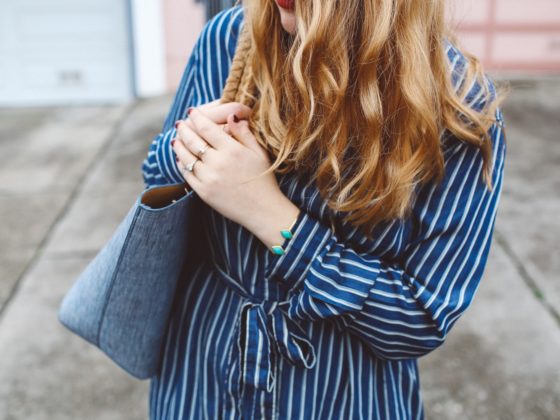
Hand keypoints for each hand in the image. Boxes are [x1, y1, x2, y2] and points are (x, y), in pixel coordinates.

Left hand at [172, 106, 294, 233]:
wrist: (263, 210)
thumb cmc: (263, 180)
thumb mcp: (258, 153)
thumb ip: (244, 133)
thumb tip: (232, 115)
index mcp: (232, 150)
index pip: (207, 128)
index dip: (197, 118)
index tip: (192, 111)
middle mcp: (218, 163)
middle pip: (193, 140)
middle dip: (184, 129)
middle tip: (180, 123)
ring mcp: (208, 178)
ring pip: (186, 157)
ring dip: (179, 145)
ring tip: (176, 139)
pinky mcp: (203, 192)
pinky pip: (187, 174)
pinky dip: (182, 164)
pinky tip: (181, 158)